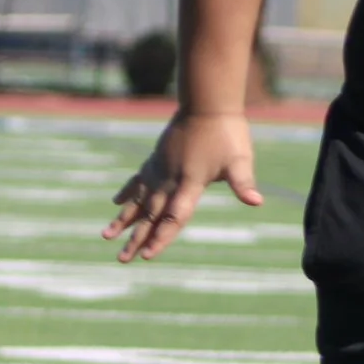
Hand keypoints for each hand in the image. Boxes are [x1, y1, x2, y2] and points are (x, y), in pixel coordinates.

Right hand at [103, 112, 260, 262]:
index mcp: (189, 183)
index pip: (174, 217)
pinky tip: (116, 203)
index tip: (147, 255)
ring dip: (123, 220)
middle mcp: (169, 179)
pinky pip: (138, 180)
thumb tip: (256, 201)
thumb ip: (243, 183)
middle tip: (122, 260)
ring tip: (106, 236)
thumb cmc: (227, 133)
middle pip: (151, 216)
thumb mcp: (240, 160)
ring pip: (138, 201)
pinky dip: (127, 193)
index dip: (162, 237)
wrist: (207, 103)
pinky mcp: (156, 159)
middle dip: (137, 239)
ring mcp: (160, 169)